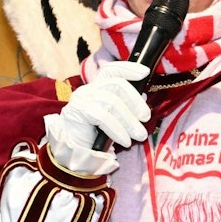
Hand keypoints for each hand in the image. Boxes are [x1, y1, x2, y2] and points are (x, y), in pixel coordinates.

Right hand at [42, 60, 151, 176]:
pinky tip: (125, 141)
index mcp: (98, 88)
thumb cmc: (97, 134)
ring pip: (112, 102)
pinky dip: (117, 130)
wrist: (74, 153)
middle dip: (135, 101)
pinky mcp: (77, 112)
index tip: (145, 73)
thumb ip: (126, 104)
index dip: (128, 68)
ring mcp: (81, 99)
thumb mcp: (116, 117)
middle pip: (116, 85)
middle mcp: (88, 90)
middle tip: (146, 118)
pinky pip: (102, 117)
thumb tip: (143, 94)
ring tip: (139, 136)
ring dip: (129, 121)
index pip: (112, 70)